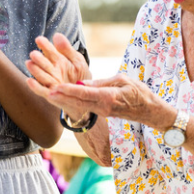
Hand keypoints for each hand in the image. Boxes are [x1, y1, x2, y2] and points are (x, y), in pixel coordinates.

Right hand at [26, 33, 89, 91]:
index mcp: (58, 60)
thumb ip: (67, 49)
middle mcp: (52, 71)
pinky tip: (29, 80)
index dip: (44, 45)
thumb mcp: (77, 60)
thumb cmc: (80, 75)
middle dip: (39, 59)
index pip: (50, 51)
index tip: (39, 39)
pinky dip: (35, 87)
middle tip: (34, 53)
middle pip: (44, 64)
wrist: (86, 93)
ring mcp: (50, 82)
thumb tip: (56, 35)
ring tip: (29, 63)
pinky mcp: (51, 94)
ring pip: (41, 76)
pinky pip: (41, 90)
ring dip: (35, 70)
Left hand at [33, 74, 174, 131]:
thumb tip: (82, 83)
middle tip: (44, 90)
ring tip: (47, 91)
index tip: (56, 87)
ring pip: (78, 105)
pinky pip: (84, 106)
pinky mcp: (101, 112)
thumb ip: (102, 82)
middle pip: (77, 101)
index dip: (69, 90)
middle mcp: (102, 107)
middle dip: (60, 96)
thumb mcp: (123, 81)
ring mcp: (101, 111)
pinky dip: (72, 100)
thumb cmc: (139, 93)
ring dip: (62, 99)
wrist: (149, 111)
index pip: (85, 93)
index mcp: (108, 97)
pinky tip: (61, 96)